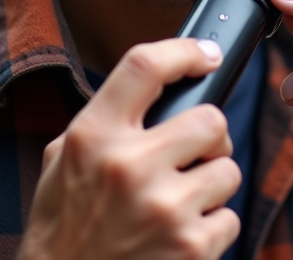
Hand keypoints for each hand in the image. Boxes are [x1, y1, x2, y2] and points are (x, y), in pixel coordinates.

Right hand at [17, 38, 241, 259]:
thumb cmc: (63, 228)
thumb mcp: (62, 161)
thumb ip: (104, 119)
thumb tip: (157, 83)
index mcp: (92, 136)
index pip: (144, 66)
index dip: (184, 52)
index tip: (205, 55)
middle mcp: (128, 166)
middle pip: (210, 119)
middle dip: (208, 138)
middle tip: (189, 156)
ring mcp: (164, 208)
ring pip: (228, 170)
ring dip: (211, 187)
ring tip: (178, 203)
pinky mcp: (191, 247)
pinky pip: (230, 218)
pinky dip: (212, 229)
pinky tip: (178, 237)